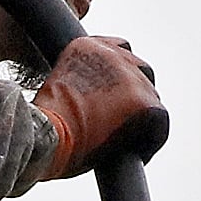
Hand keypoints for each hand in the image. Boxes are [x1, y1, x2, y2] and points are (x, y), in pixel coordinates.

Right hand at [36, 36, 162, 173]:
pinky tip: (135, 153)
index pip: (117, 49)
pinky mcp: (144, 103)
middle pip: (140, 69)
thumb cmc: (40, 127)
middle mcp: (111, 54)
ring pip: (152, 96)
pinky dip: (151, 140)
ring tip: (126, 140)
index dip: (119, 77)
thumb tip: (89, 108)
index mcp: (85, 46)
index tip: (112, 97)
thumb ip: (77, 87)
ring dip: (142, 117)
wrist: (44, 136)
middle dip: (134, 94)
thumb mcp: (54, 92)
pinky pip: (160, 124)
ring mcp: (130, 77)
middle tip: (120, 121)